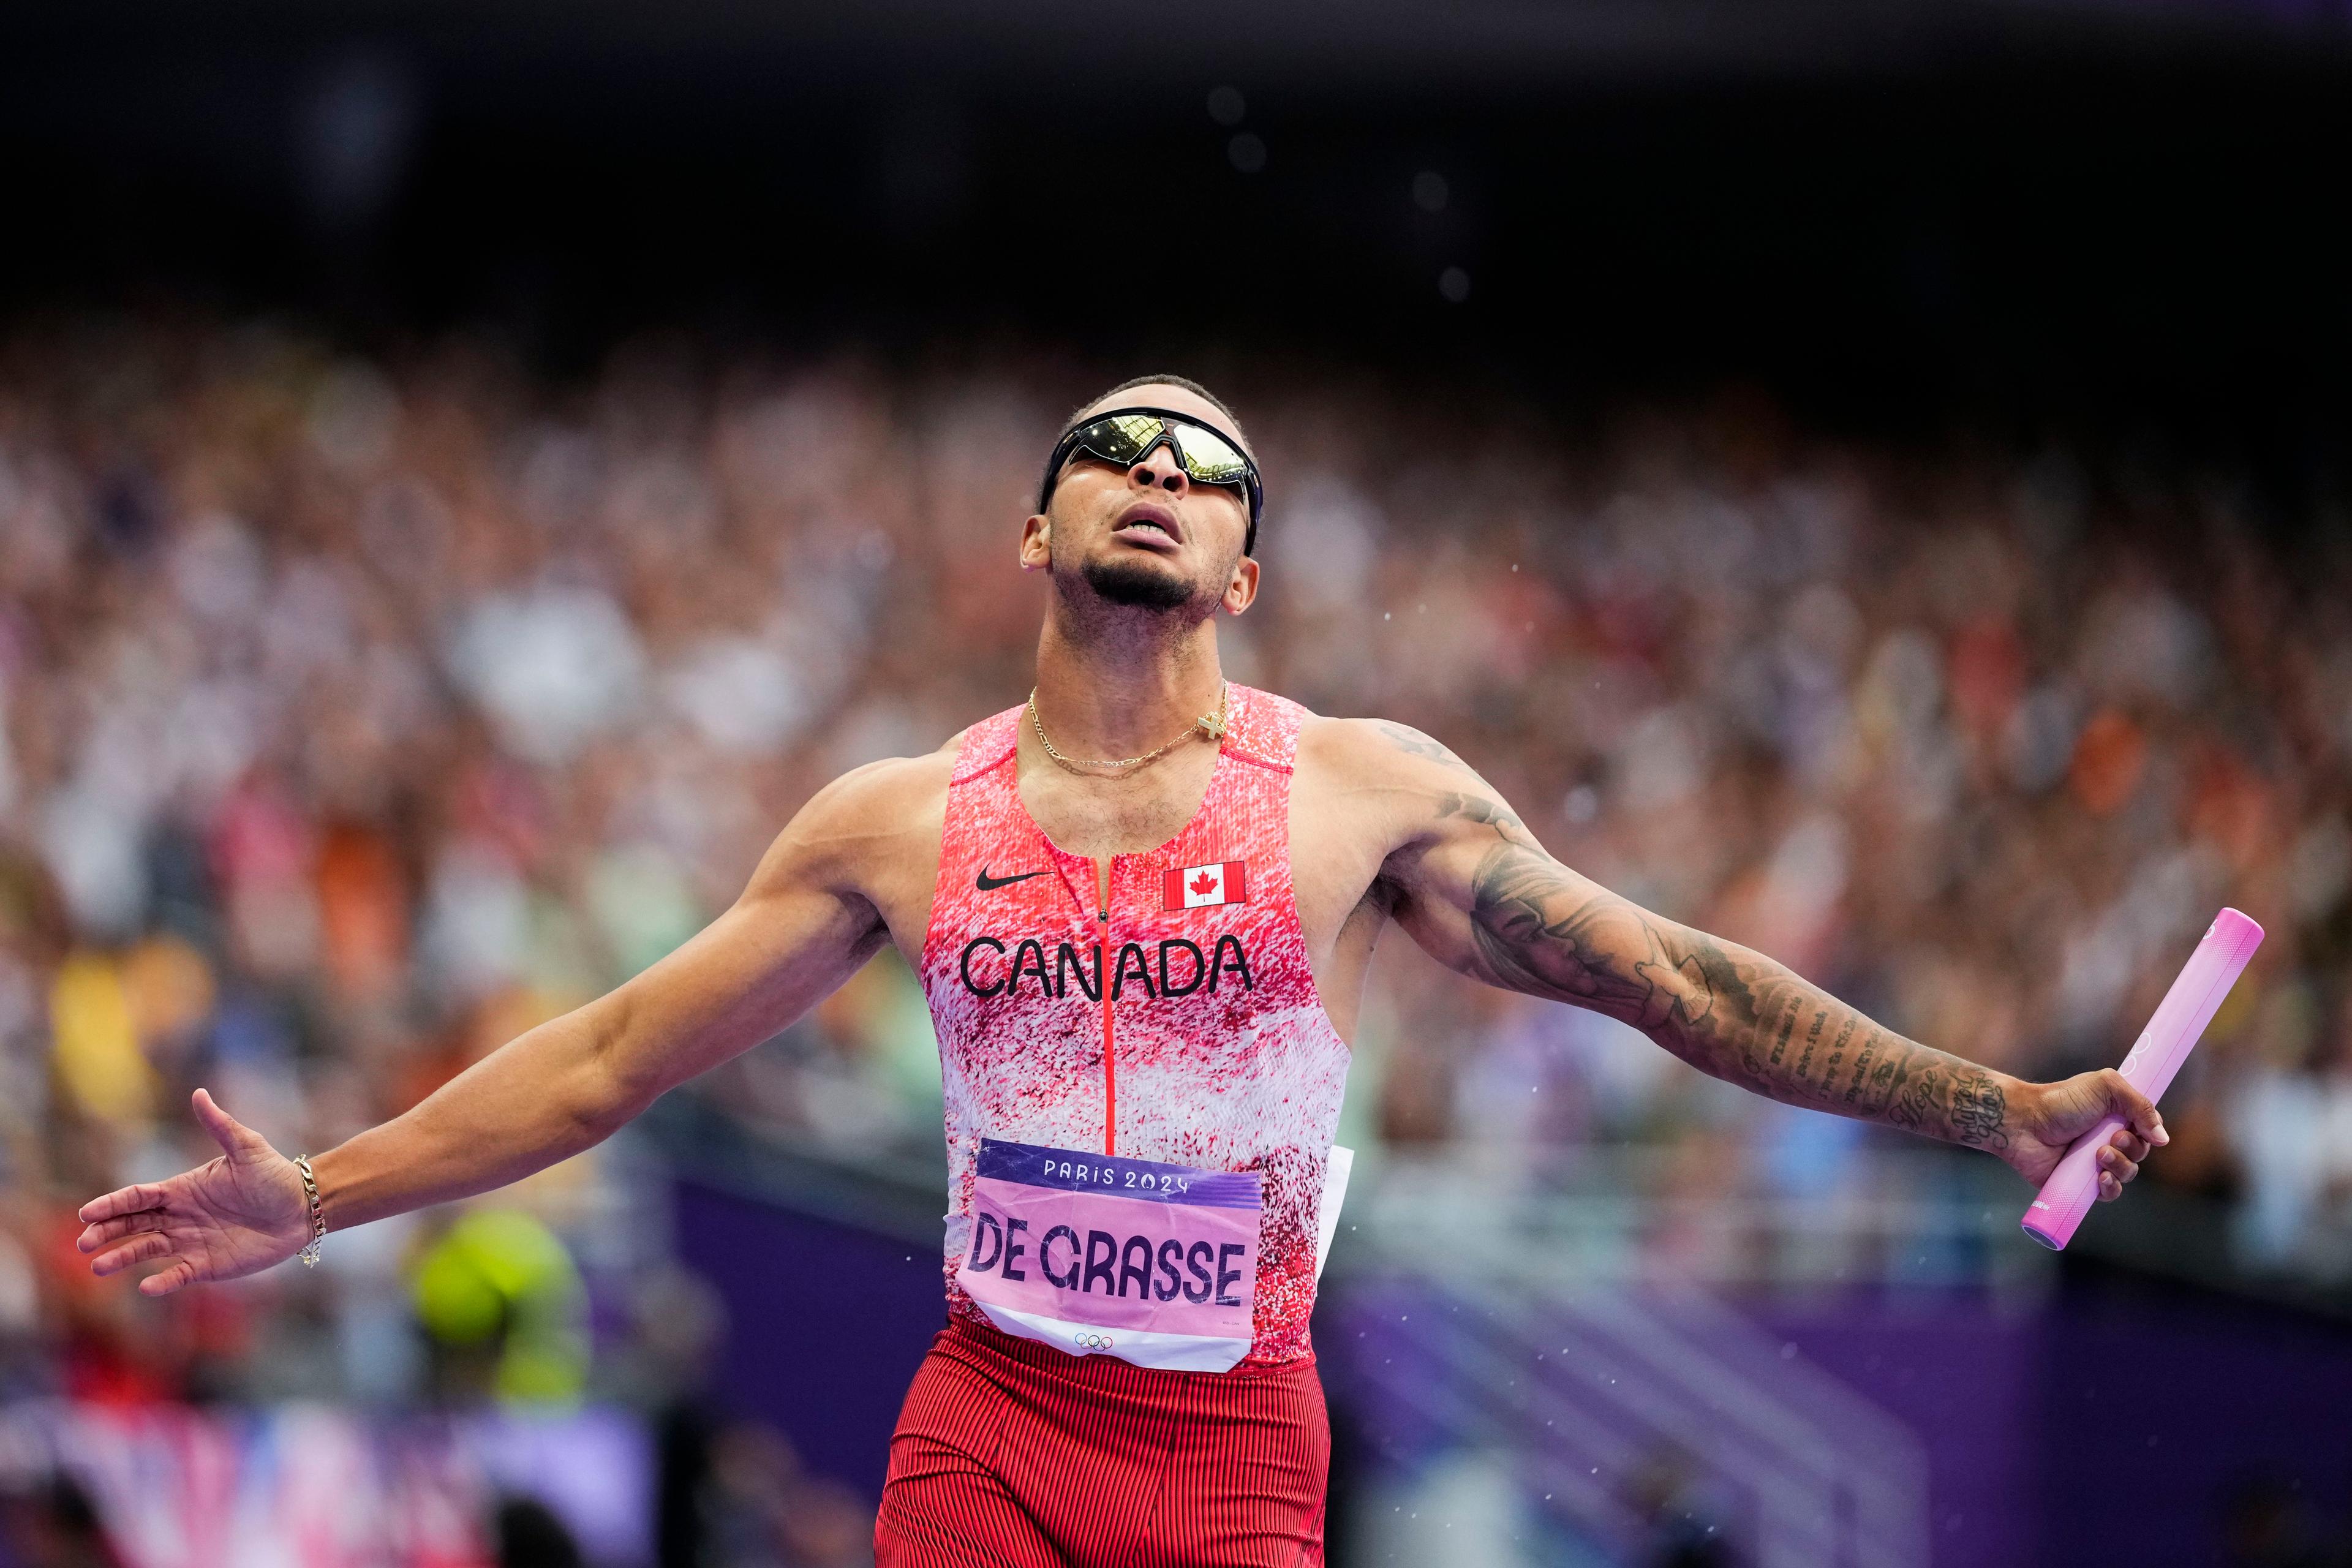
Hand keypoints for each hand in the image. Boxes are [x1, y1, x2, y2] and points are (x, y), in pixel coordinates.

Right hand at [76, 1088, 313, 1295]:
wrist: (305, 1207)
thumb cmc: (274, 1176)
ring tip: (99, 1266)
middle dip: (107, 1232)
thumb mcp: (247, 1148)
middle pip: (133, 1224)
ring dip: (123, 1257)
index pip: (138, 1196)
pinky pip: (178, 1274)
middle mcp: (180, 1216)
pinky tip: (147, 1287)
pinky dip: (162, 1281)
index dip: (112, 1204)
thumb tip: (199, 1093)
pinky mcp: (207, 1264)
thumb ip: (220, 1125)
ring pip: (147, 1250)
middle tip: (84, 1242)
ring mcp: (191, 1241)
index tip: (88, 1213)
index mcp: (182, 1189)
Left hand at [1998, 1069, 2168, 1200]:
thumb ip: (2140, 1104)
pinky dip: (2111, 1187)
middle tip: (2112, 1139)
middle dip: (2132, 1148)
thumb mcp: (2105, 1087)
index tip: (2138, 1128)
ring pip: (2128, 1173)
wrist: (2023, 1122)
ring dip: (2120, 1166)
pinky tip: (2102, 1178)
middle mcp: (2108, 1138)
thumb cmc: (2061, 1101)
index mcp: (2116, 1115)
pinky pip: (2110, 1192)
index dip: (2150, 1132)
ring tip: (2099, 1155)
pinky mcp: (2082, 1181)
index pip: (2148, 1130)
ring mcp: (2095, 1161)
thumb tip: (2163, 1138)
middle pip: (2141, 1153)